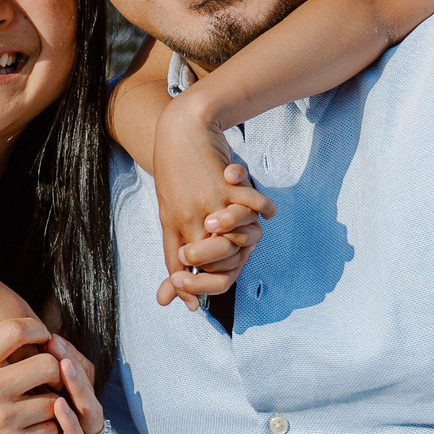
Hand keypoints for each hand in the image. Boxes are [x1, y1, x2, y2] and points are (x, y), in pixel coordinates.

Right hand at [0, 318, 70, 433]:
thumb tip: (32, 332)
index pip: (15, 330)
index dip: (37, 331)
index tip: (44, 341)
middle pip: (47, 364)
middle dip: (55, 373)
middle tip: (49, 381)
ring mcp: (2, 420)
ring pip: (54, 401)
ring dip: (51, 407)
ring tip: (36, 411)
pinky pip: (52, 429)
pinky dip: (46, 431)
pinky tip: (31, 433)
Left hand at [0, 343, 103, 433]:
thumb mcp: (2, 412)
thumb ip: (8, 385)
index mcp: (64, 407)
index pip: (73, 371)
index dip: (62, 351)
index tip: (43, 331)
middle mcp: (78, 425)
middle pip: (87, 386)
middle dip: (72, 361)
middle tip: (55, 342)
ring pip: (90, 411)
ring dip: (78, 388)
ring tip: (63, 366)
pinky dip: (72, 425)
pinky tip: (60, 407)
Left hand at [152, 99, 274, 284]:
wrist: (179, 129)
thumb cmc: (174, 176)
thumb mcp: (168, 216)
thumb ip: (172, 257)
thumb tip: (171, 303)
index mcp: (175, 228)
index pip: (188, 274)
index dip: (197, 287)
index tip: (202, 283)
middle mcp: (192, 219)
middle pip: (215, 262)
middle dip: (225, 260)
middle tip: (229, 250)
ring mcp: (210, 202)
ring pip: (238, 237)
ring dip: (245, 234)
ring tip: (249, 225)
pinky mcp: (226, 183)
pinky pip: (254, 203)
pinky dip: (264, 207)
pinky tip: (265, 208)